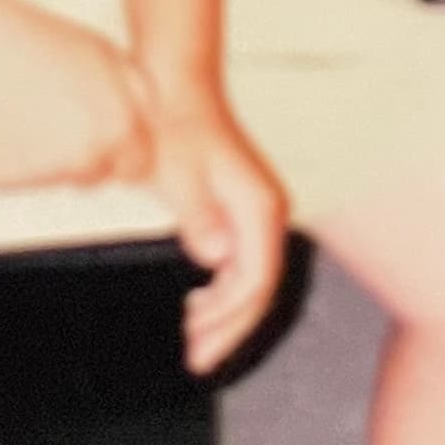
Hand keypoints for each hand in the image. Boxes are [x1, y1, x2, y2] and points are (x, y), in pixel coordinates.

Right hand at [0, 0, 154, 191]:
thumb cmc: (36, 41)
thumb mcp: (104, 55)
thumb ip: (134, 96)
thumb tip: (152, 124)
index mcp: (117, 127)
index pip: (136, 166)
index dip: (122, 148)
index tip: (105, 130)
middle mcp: (84, 158)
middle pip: (96, 175)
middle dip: (86, 152)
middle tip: (58, 110)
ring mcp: (41, 174)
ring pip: (56, 176)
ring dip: (50, 155)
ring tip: (27, 106)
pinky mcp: (4, 180)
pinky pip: (19, 178)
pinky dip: (14, 156)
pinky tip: (4, 117)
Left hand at [131, 71, 286, 373]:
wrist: (178, 87)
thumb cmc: (177, 125)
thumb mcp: (179, 173)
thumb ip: (199, 218)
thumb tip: (216, 259)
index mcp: (260, 208)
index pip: (256, 285)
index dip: (230, 324)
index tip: (200, 349)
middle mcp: (268, 212)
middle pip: (259, 289)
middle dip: (229, 329)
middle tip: (195, 358)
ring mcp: (257, 211)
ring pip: (252, 279)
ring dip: (224, 313)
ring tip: (193, 337)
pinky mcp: (243, 209)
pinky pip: (243, 262)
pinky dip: (222, 290)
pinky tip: (198, 301)